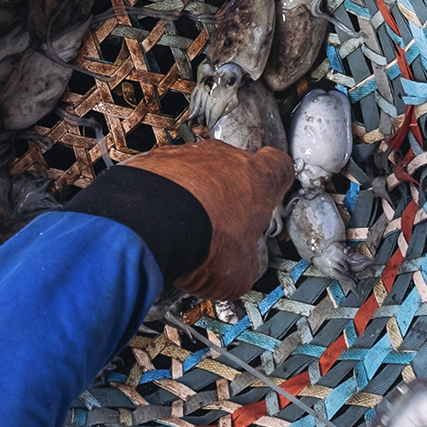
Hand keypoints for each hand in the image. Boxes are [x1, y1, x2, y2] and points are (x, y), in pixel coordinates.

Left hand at [121, 142, 291, 299]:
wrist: (148, 230)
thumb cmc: (200, 243)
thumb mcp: (242, 271)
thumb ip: (247, 259)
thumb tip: (241, 270)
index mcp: (257, 179)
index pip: (278, 166)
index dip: (274, 182)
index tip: (270, 194)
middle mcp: (222, 159)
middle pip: (233, 168)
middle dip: (228, 194)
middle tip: (221, 225)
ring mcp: (184, 156)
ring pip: (195, 169)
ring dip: (192, 193)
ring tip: (184, 228)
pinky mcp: (149, 161)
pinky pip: (160, 175)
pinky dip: (159, 194)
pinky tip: (158, 223)